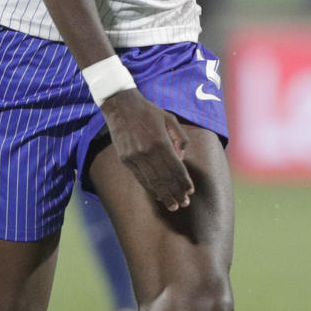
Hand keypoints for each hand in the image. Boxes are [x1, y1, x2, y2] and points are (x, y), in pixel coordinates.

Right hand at [100, 90, 194, 210]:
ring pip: (152, 181)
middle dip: (176, 192)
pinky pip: (140, 178)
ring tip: (173, 205)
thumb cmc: (148, 111)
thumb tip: (182, 158)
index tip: (190, 191)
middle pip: (165, 178)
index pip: (176, 168)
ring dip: (164, 195)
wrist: (120, 106)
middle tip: (184, 203)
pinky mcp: (126, 159)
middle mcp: (147, 152)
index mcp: (160, 141)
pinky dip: (150, 188)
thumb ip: (180, 138)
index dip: (184, 182)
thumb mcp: (170, 119)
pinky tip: (158, 195)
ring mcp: (135, 157)